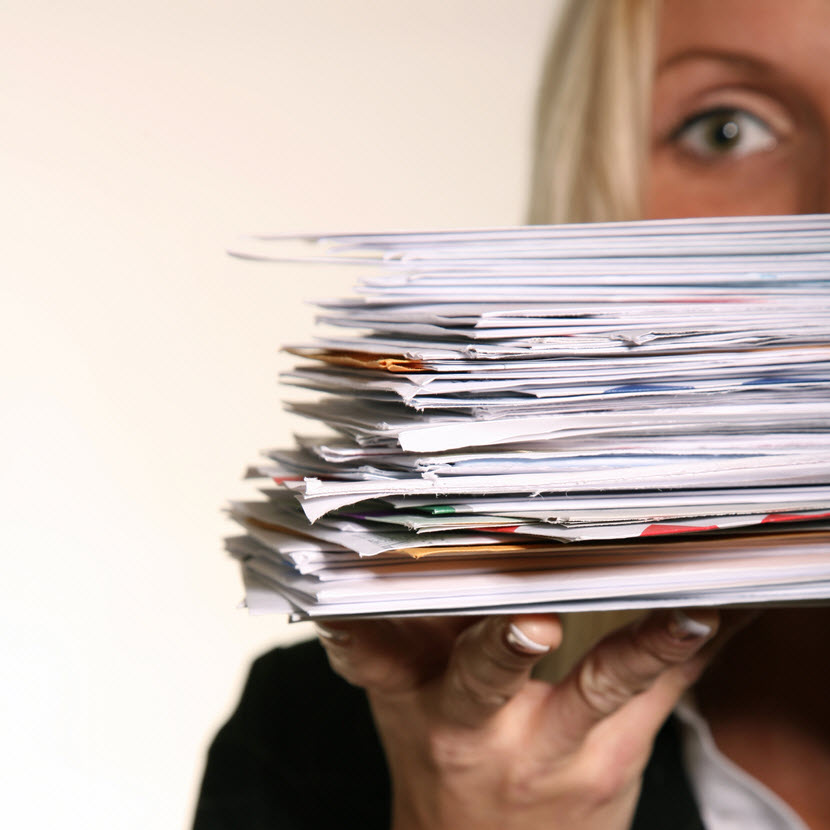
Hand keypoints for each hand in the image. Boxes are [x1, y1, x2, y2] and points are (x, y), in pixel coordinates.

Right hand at [316, 609, 721, 829]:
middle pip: (484, 679)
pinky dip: (691, 653)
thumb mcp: (408, 695)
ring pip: (600, 690)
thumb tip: (394, 542)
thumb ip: (408, 622)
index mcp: (419, 697)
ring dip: (643, 647)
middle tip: (532, 621)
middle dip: (503, 647)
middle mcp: (478, 726)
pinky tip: (723, 617)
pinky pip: (662, 698)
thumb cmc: (442, 753)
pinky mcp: (615, 759)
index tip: (362, 593)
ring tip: (687, 613)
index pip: (375, 656)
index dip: (362, 629)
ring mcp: (553, 748)